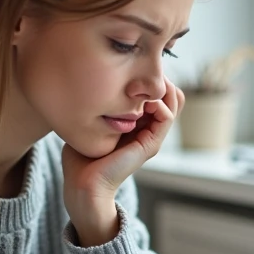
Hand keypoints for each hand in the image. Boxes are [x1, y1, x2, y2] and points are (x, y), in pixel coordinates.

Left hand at [62, 80, 184, 246]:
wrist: (83, 185)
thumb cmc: (80, 159)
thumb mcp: (88, 124)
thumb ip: (95, 107)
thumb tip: (88, 85)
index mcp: (136, 124)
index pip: (155, 93)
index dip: (147, 77)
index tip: (131, 68)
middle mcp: (147, 129)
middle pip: (170, 95)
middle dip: (158, 77)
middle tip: (141, 70)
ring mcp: (152, 137)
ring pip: (174, 102)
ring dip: (161, 87)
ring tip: (143, 82)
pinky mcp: (150, 145)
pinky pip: (166, 117)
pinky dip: (159, 103)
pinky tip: (141, 100)